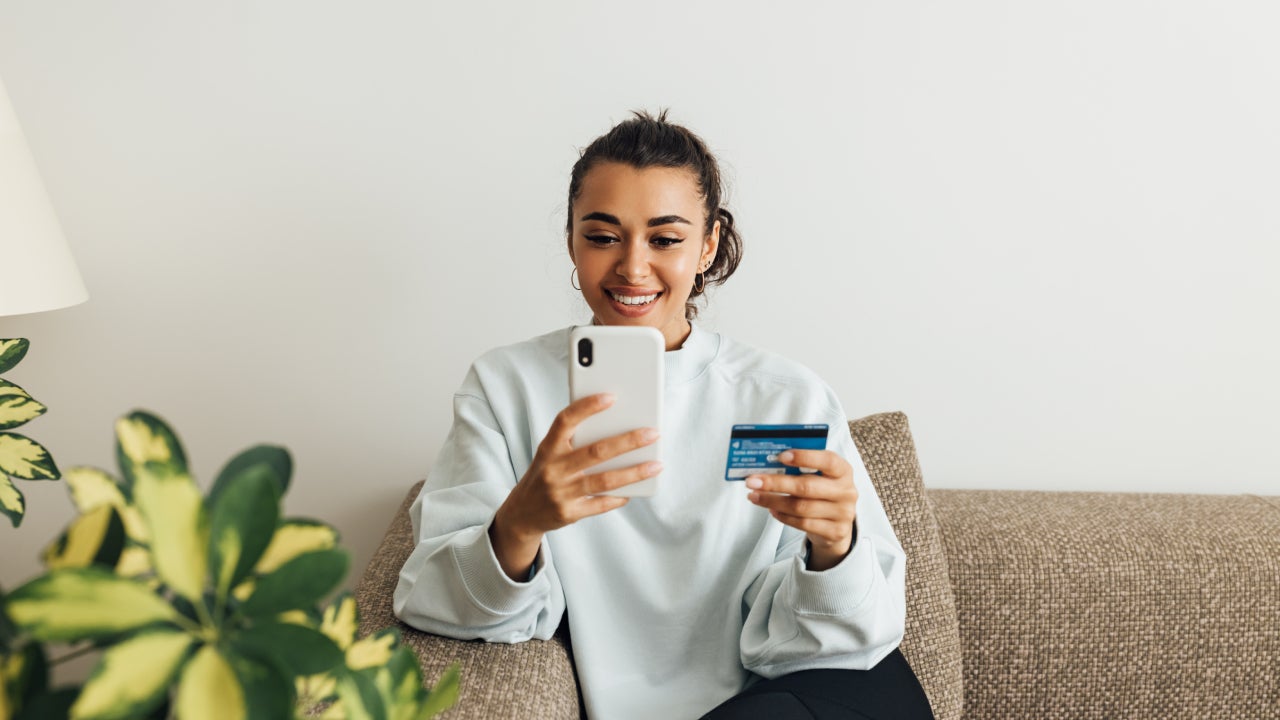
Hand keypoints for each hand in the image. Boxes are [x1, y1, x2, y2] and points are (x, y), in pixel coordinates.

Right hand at [490, 393, 661, 579]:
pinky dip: (620, 497)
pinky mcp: (569, 513)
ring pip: (604, 480)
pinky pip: (601, 504)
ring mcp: (561, 493)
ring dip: (634, 472)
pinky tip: (636, 490)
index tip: (611, 397)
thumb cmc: (546, 474)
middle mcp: (553, 469)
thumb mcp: (550, 453)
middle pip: (596, 452)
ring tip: (656, 465)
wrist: (523, 513)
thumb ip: (574, 440)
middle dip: (628, 441)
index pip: (565, 421)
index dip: (586, 407)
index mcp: (548, 448)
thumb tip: (617, 427)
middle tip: (653, 433)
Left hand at [746, 449, 857, 571]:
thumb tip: (768, 461)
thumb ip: (801, 468)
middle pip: (807, 486)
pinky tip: (771, 509)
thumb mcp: (820, 476)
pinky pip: (802, 524)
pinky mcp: (834, 532)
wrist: (838, 524)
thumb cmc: (823, 492)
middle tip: (752, 481)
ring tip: (754, 496)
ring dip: (773, 501)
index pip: (827, 460)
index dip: (804, 457)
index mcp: (843, 471)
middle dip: (776, 483)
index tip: (780, 456)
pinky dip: (783, 516)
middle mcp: (846, 491)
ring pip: (801, 507)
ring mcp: (842, 513)